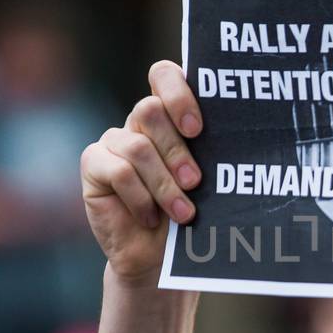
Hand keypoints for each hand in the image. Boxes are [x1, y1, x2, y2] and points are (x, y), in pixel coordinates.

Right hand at [79, 59, 203, 283]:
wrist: (158, 257)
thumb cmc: (188, 213)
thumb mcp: (207, 180)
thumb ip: (210, 152)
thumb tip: (238, 136)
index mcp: (169, 114)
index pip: (164, 75)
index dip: (178, 93)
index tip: (197, 129)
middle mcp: (139, 122)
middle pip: (151, 110)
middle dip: (177, 150)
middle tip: (195, 181)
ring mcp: (114, 141)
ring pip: (138, 147)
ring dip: (164, 184)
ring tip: (183, 212)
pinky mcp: (94, 164)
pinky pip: (119, 171)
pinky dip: (141, 198)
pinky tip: (150, 217)